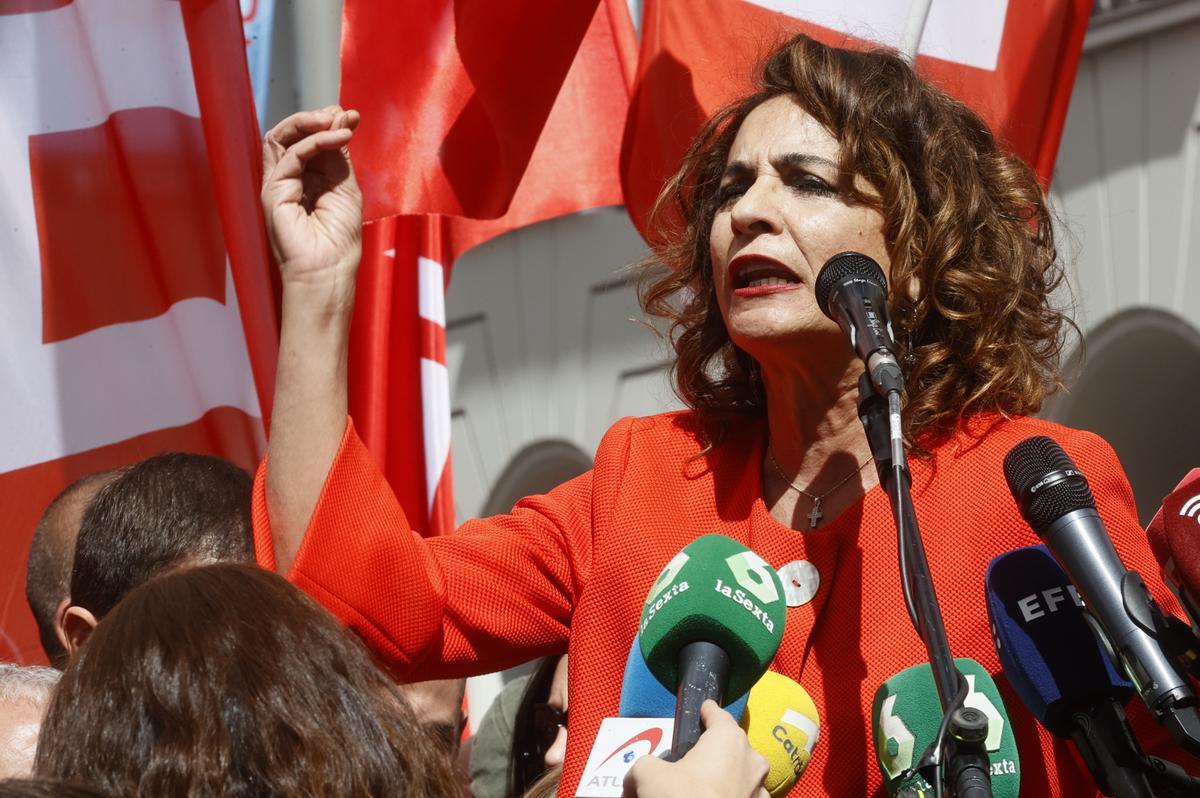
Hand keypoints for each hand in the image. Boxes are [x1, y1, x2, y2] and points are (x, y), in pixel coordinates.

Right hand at [261, 106, 362, 291]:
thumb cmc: (339, 239)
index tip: (351, 117)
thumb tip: (342, 118)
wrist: (329, 270)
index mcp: (306, 179)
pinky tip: (336, 138)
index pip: (310, 141)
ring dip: (309, 123)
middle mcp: (288, 179)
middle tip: (340, 114)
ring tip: (336, 120)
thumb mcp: (346, 187)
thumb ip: (340, 155)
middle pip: (290, 135)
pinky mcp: (273, 191)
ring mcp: (277, 184)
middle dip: (316, 118)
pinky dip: (315, 142)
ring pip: (280, 138)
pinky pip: (290, 155)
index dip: (328, 125)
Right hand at [623, 701, 768, 797]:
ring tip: (698, 789)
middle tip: (688, 762)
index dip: (705, 711)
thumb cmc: (682, 797)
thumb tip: (633, 782)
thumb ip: (643, 766)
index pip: (717, 714)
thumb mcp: (647, 774)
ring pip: (740, 775)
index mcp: (729, 739)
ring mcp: (760, 790)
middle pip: (729, 746)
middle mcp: (752, 759)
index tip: (700, 711)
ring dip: (724, 778)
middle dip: (711, 752)